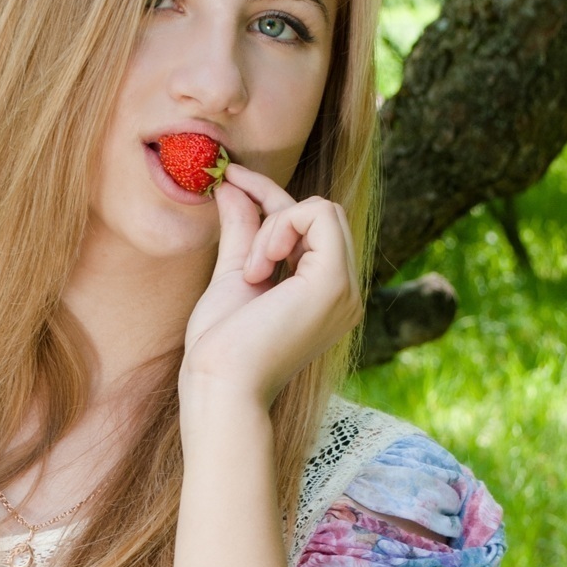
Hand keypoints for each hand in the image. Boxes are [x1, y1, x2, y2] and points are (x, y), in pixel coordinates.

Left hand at [179, 161, 364, 411]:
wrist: (221, 387)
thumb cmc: (220, 349)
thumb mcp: (232, 277)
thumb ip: (241, 231)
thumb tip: (231, 187)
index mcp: (324, 295)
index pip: (309, 227)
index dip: (269, 196)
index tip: (228, 179)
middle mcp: (344, 293)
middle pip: (320, 214)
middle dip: (273, 211)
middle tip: (242, 252)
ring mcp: (346, 290)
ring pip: (323, 210)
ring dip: (276, 226)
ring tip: (252, 271)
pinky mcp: (336, 284)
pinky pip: (320, 215)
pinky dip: (283, 227)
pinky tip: (261, 266)